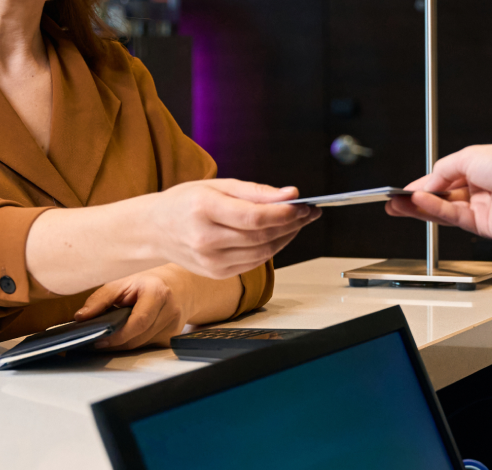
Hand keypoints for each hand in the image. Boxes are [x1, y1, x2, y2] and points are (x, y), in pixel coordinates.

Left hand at [74, 264, 232, 349]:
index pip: (139, 321)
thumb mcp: (123, 283)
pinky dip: (135, 342)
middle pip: (139, 337)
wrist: (180, 286)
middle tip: (99, 340)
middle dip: (117, 342)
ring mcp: (174, 326)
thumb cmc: (147, 283)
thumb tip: (81, 317)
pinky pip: (148, 346)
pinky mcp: (173, 337)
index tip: (99, 339)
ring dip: (124, 343)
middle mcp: (171, 310)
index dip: (118, 335)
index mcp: (158, 293)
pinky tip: (130, 334)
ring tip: (112, 335)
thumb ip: (101, 299)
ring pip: (142, 345)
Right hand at [147, 180, 320, 278]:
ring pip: (263, 252)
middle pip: (261, 236)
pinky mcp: (216, 273)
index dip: (284, 213)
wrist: (154, 230)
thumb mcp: (217, 186)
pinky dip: (272, 248)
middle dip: (292, 224)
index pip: (254, 218)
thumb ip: (255, 192)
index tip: (304, 205)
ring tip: (298, 222)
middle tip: (309, 212)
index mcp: (203, 210)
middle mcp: (205, 239)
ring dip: (286, 237)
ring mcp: (210, 261)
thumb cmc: (185, 202)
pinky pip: (254, 262)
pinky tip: (279, 235)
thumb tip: (291, 194)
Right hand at [386, 144, 491, 239]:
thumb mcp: (468, 156)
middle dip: (415, 200)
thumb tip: (427, 184)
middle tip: (393, 203)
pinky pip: (451, 217)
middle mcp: (478, 190)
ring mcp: (480, 208)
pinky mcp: (481, 225)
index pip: (444, 179)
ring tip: (397, 206)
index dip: (423, 184)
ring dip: (418, 207)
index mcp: (478, 169)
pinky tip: (418, 203)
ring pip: (442, 210)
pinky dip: (433, 210)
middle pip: (440, 197)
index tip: (403, 190)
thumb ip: (442, 170)